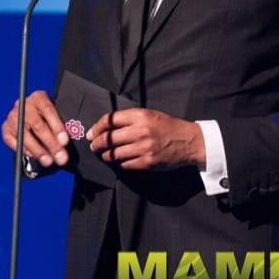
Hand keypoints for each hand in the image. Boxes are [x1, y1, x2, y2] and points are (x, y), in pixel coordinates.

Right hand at [1, 90, 68, 167]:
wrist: (32, 112)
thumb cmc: (47, 115)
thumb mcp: (56, 113)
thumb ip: (62, 123)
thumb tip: (65, 141)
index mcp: (38, 97)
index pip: (48, 110)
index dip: (57, 126)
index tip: (64, 141)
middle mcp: (24, 104)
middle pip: (37, 125)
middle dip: (50, 143)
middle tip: (60, 156)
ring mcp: (13, 116)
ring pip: (25, 135)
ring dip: (38, 151)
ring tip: (48, 160)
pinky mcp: (5, 127)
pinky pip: (12, 141)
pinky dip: (23, 149)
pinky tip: (33, 155)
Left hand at [87, 108, 205, 170]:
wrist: (188, 141)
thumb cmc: (166, 126)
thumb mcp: (148, 114)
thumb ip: (128, 119)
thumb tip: (105, 127)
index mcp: (140, 116)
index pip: (110, 120)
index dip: (97, 127)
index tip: (91, 133)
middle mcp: (140, 131)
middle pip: (109, 139)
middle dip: (97, 144)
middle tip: (93, 146)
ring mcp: (144, 148)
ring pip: (115, 154)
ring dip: (106, 155)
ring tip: (104, 155)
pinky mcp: (147, 162)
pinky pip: (125, 164)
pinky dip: (119, 163)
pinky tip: (118, 160)